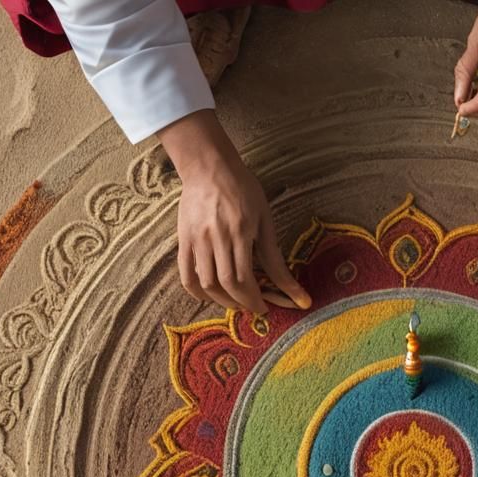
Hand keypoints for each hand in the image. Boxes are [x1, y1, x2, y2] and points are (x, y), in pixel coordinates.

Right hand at [156, 110, 311, 312]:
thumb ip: (274, 257)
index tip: (265, 308)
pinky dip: (198, 292)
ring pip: (205, 283)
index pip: (244, 279)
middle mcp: (215, 238)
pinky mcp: (183, 239)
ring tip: (236, 302)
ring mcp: (196, 239)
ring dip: (222, 300)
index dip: (254, 300)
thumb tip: (294, 290)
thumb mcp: (265, 220)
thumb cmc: (243, 190)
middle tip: (253, 307)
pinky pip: (185, 275)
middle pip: (225, 284)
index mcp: (239, 232)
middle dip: (242, 303)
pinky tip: (211, 296)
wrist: (209, 167)